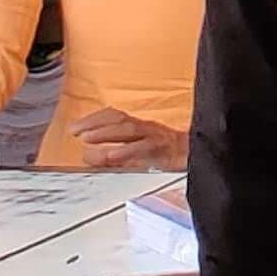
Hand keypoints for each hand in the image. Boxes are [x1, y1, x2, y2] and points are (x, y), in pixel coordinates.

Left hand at [71, 109, 189, 172]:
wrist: (201, 159)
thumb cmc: (169, 158)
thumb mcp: (139, 156)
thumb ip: (114, 155)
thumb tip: (87, 156)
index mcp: (141, 127)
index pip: (115, 116)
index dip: (94, 119)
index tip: (75, 128)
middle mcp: (148, 128)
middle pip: (119, 119)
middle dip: (95, 124)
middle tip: (76, 131)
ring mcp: (157, 138)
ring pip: (129, 130)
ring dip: (106, 134)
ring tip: (87, 140)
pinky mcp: (165, 150)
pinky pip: (144, 148)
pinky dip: (126, 151)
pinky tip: (111, 156)